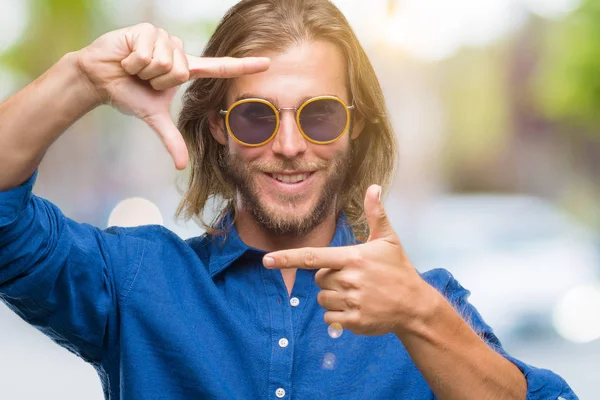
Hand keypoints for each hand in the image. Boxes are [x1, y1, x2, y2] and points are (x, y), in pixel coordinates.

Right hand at [75, 23, 269, 169]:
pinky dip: (133, 60)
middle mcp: (180, 53)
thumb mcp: (153, 116)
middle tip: (143, 77)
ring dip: (144, 70)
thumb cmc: (129, 93)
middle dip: (157, 80)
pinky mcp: (149, 29)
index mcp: (186, 71)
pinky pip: (148, 52)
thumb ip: (171, 139)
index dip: (244, 66)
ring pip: (165, 63)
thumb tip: (181, 167)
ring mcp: (165, 38)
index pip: (220, 68)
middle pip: (180, 72)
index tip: (268, 64)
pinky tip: (127, 56)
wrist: (99, 77)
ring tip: (134, 66)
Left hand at [263, 185, 433, 335]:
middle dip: (330, 278)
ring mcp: (351, 302)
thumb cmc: (399, 269)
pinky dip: (338, 315)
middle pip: (319, 279)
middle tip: (354, 278)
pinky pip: (330, 318)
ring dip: (334, 297)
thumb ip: (376, 214)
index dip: (287, 258)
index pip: (313, 257)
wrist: (415, 305)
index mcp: (353, 258)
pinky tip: (357, 308)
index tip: (266, 260)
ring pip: (323, 299)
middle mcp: (349, 280)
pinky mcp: (354, 321)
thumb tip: (373, 187)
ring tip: (357, 294)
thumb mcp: (389, 240)